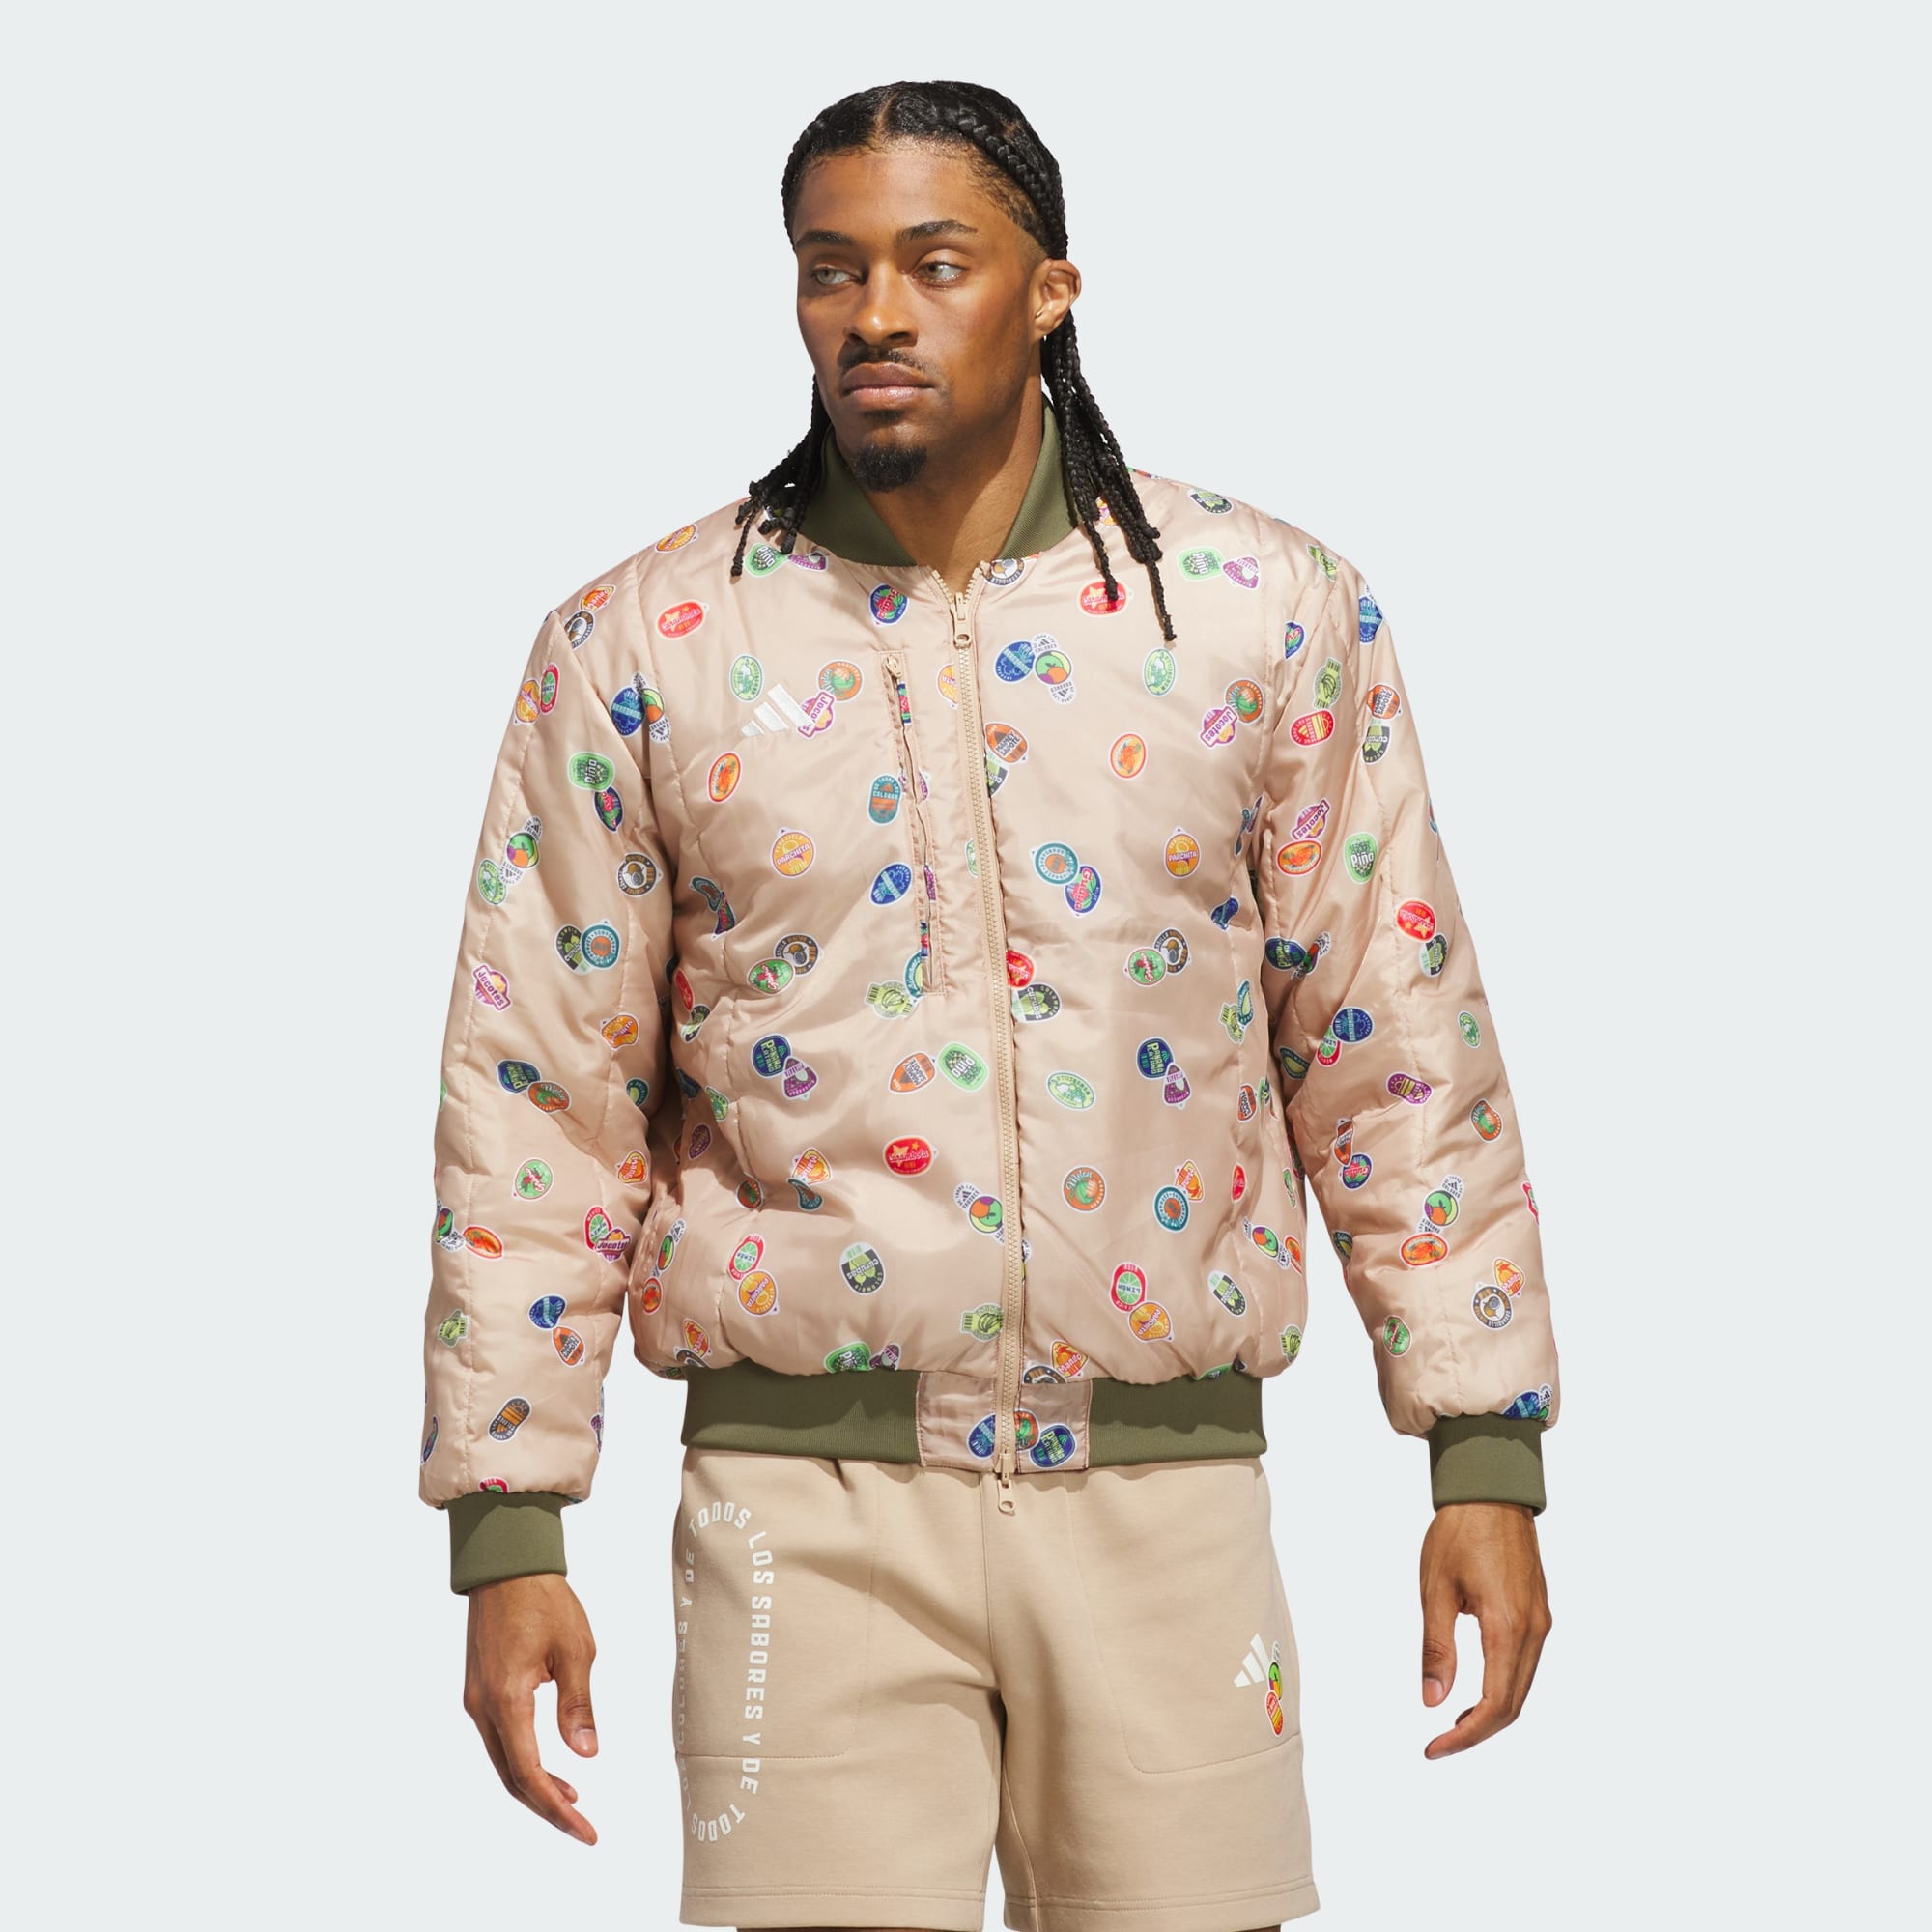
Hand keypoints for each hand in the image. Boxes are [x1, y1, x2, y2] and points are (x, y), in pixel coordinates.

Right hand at [463, 1572, 600, 1842]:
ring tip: (572, 1800)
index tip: (585, 1829)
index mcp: (507, 1700)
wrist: (505, 1565)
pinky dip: (522, 1761)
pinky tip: (549, 1764)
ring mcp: (476, 1700)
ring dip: (534, 1786)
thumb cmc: (544, 1600)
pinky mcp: (478, 1690)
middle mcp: (483, 1707)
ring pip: (502, 1761)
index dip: (556, 1808)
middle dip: (546, 1807)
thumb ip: (578, 1704)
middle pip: (511, 1777)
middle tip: (582, 1827)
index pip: (529, 1773)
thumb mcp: (575, 1649)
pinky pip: (499, 1740)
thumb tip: (586, 1754)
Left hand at [1418, 1501, 1551, 1758]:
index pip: (1495, 1705)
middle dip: (1477, 1731)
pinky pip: (1525, 1665)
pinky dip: (1503, 1688)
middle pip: (1513, 1704)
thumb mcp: (1435, 1589)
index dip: (1465, 1736)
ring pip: (1522, 1687)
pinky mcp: (1540, 1613)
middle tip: (1439, 1744)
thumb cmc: (1459, 1532)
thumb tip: (1432, 1701)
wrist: (1492, 1490)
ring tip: (1453, 1723)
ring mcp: (1541, 1622)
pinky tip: (1475, 1690)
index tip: (1434, 1748)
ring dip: (1491, 1712)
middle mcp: (1534, 1630)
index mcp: (1507, 1627)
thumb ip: (1436, 1648)